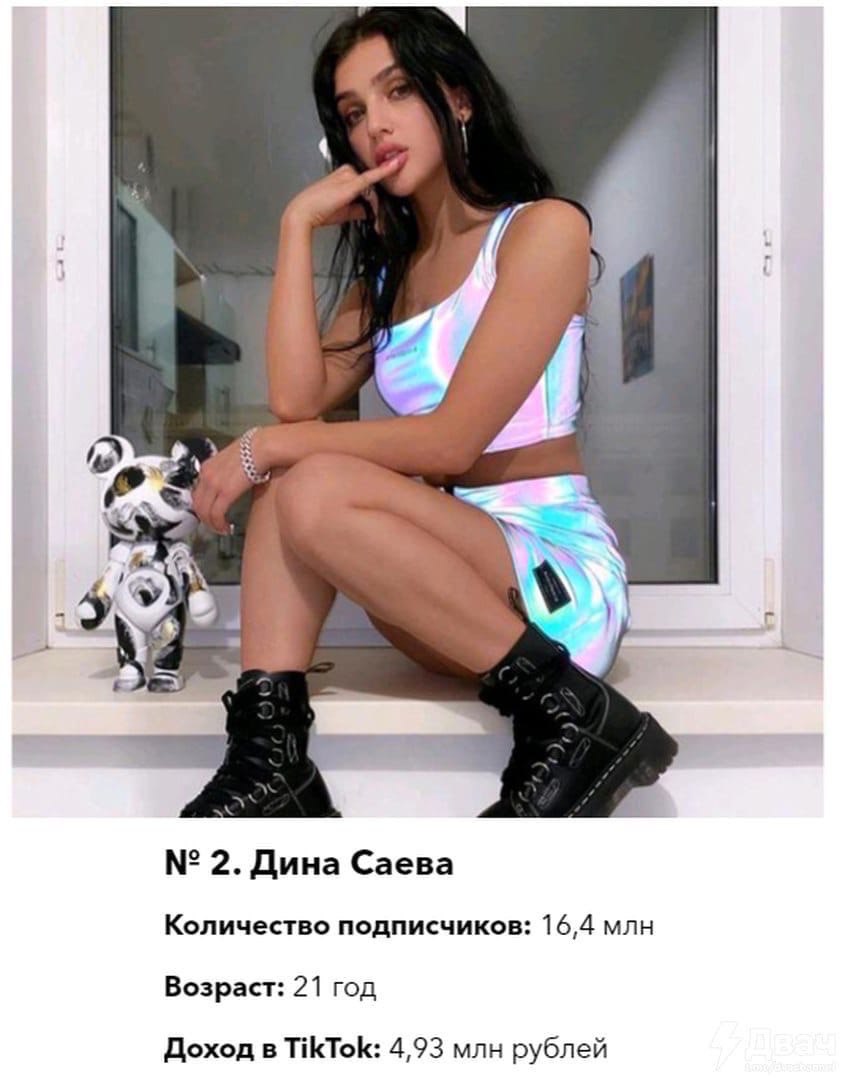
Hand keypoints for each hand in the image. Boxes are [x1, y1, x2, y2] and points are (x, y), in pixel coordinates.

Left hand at [190, 435, 255, 535]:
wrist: (262, 446)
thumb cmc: (255, 450)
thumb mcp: (234, 460)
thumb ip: (229, 471)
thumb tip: (234, 481)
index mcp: (208, 467)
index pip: (198, 492)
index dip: (203, 507)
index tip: (211, 514)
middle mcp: (206, 475)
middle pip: (197, 504)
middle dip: (205, 519)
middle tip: (215, 526)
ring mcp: (214, 483)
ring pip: (204, 511)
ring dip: (212, 524)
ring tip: (222, 529)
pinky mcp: (226, 492)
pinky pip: (216, 514)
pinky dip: (219, 524)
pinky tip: (227, 528)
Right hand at [284, 151, 408, 230]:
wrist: (304, 213)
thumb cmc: (320, 212)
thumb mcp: (346, 211)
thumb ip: (361, 209)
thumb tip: (372, 212)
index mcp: (345, 175)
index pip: (368, 187)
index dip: (377, 200)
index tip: (383, 209)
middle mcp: (348, 172)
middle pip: (372, 189)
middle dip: (378, 208)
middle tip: (380, 225)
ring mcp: (350, 176)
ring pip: (373, 191)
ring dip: (378, 210)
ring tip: (378, 226)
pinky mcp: (352, 183)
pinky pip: (372, 177)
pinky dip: (386, 170)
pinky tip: (398, 163)